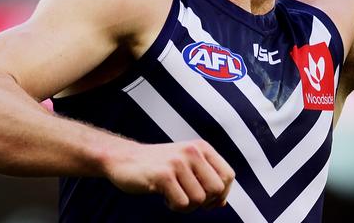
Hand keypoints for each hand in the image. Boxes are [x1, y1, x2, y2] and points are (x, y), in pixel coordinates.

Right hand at [105, 139, 234, 212]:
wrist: (125, 159)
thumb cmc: (158, 165)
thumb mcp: (187, 166)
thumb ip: (206, 180)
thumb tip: (222, 202)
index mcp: (202, 147)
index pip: (228, 175)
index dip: (221, 193)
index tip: (206, 198)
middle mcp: (193, 151)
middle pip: (217, 189)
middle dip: (205, 202)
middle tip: (188, 198)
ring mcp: (178, 162)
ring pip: (199, 199)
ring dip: (186, 206)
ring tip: (173, 195)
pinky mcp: (163, 175)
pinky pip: (182, 204)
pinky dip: (174, 206)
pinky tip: (164, 196)